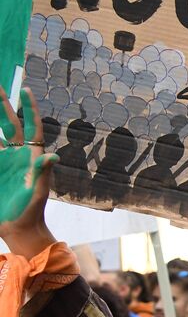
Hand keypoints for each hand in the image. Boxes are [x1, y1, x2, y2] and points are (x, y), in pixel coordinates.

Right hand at [0, 86, 56, 257]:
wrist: (17, 227)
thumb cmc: (31, 210)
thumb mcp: (38, 191)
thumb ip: (43, 172)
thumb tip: (53, 155)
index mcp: (32, 155)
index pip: (32, 127)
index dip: (29, 109)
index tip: (25, 90)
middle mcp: (18, 154)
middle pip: (10, 124)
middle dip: (4, 105)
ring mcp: (3, 160)